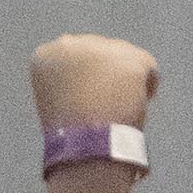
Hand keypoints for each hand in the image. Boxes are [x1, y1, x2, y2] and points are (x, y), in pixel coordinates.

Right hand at [31, 35, 158, 130]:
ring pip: (123, 58)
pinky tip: (137, 105)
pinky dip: (147, 86)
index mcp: (46, 56)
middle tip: (106, 109)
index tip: (84, 104)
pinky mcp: (128, 59)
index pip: (74, 59)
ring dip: (125, 82)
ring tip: (118, 111)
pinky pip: (147, 66)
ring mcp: (99, 48)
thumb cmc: (72, 138)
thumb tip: (99, 76)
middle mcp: (69, 43)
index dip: (84, 82)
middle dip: (106, 77)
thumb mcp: (60, 102)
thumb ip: (73, 81)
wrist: (86, 148)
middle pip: (99, 53)